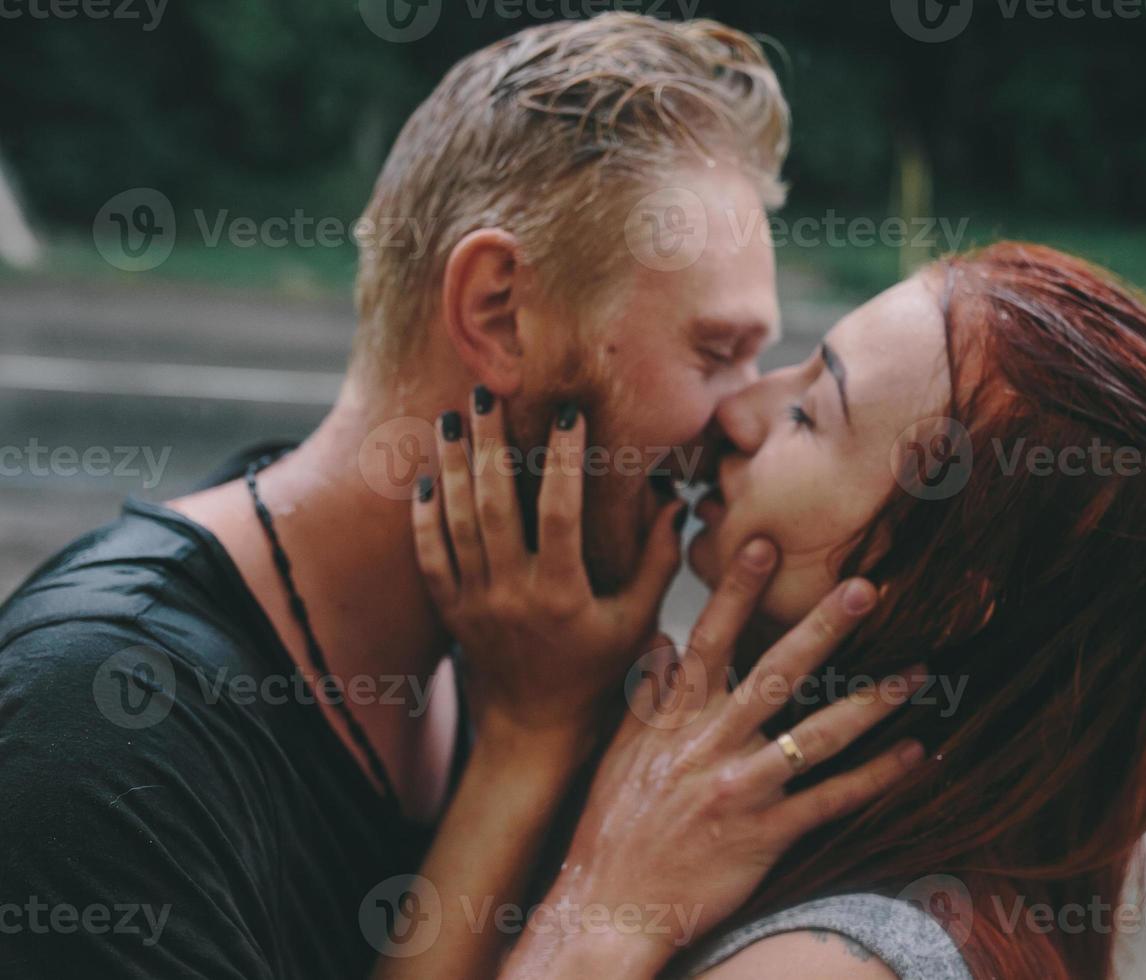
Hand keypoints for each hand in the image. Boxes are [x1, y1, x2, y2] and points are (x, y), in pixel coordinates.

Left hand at [412, 390, 683, 744]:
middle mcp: (512, 594)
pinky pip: (430, 557)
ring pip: (456, 523)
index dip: (564, 460)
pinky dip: (425, 517)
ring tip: (449, 418)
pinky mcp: (452, 610)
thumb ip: (658, 561)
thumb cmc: (597, 670)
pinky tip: (426, 479)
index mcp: (562, 593)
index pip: (560, 513)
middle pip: (494, 506)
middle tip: (487, 395)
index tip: (568, 414)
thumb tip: (675, 500)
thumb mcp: (637, 621)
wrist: (535, 727)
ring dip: (452, 467)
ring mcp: (475, 602)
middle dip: (489, 445)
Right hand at [500, 539, 926, 977]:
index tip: (764, 544)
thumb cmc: (613, 824)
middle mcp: (711, 745)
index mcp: (675, 718)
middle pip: (775, 675)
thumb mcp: (620, 750)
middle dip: (822, 627)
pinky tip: (917, 756)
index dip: (737, 591)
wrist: (609, 903)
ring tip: (918, 672)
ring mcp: (741, 789)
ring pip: (817, 736)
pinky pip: (831, 801)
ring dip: (872, 702)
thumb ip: (647, 692)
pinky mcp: (765, 835)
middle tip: (866, 588)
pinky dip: (877, 778)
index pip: (708, 640)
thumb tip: (663, 638)